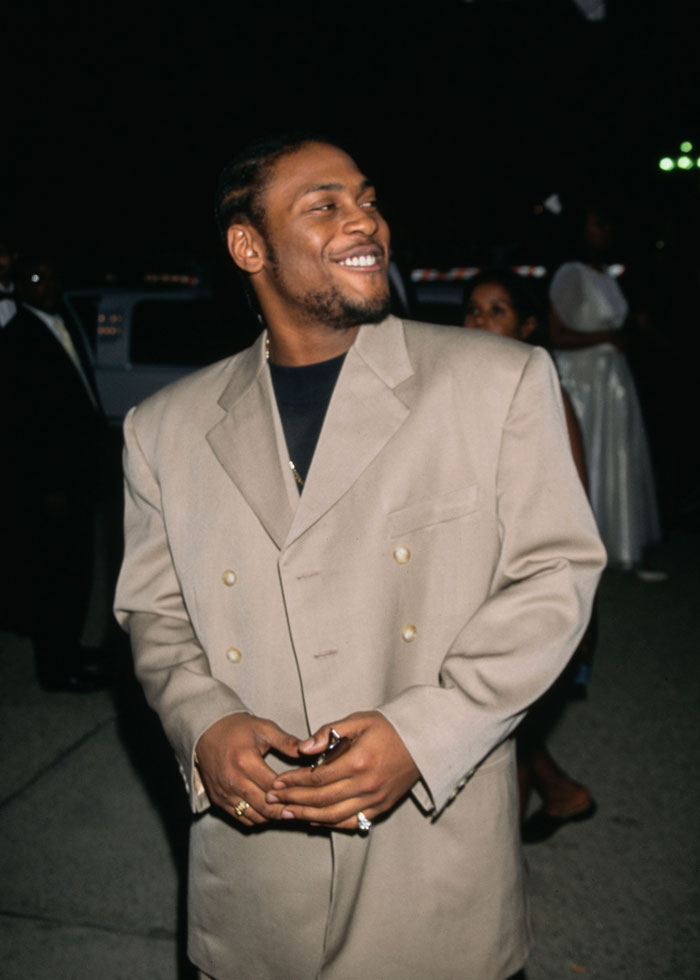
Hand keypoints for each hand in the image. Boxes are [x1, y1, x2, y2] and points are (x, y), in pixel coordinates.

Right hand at [195, 713, 301, 825]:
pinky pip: (241, 818)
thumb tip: (308, 751)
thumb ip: (286, 742)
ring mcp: (224, 792)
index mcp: (245, 761)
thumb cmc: (239, 729)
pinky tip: (269, 811)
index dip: (292, 792)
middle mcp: (233, 780)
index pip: (274, 786)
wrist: (207, 731)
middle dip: (285, 810)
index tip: (306, 794)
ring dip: (272, 817)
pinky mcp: (218, 800)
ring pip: (254, 816)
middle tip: (302, 809)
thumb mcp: (264, 729)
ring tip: (288, 811)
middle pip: (265, 806)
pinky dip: (257, 818)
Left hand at [264, 711, 419, 830]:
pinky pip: (351, 822)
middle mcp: (366, 785)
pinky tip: (314, 820)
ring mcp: (375, 800)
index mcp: (358, 761)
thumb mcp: (359, 720)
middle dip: (293, 800)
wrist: (424, 741)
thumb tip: (303, 748)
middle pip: (321, 799)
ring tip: (286, 813)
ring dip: (306, 816)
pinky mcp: (381, 808)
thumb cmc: (389, 727)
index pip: (317, 778)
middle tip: (273, 799)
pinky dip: (330, 823)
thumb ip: (330, 732)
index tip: (277, 782)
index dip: (294, 781)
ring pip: (333, 815)